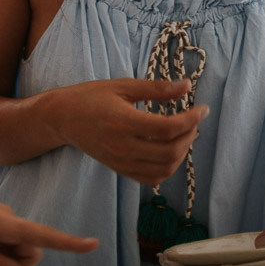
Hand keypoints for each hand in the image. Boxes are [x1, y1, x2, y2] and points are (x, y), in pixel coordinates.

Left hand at [0, 185, 97, 265]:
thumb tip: (24, 264)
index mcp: (4, 223)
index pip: (43, 235)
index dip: (69, 242)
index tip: (93, 244)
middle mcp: (7, 217)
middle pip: (29, 252)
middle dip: (14, 264)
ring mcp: (1, 219)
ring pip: (15, 251)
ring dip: (0, 259)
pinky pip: (3, 245)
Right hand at [48, 78, 206, 184]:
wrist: (62, 117)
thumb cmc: (90, 97)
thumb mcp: (122, 86)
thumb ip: (156, 89)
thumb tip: (187, 86)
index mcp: (123, 122)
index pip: (168, 128)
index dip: (191, 119)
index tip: (202, 109)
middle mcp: (122, 146)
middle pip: (170, 151)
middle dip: (189, 136)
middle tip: (193, 121)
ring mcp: (120, 161)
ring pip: (163, 169)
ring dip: (181, 154)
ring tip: (184, 135)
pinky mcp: (119, 169)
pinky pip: (150, 178)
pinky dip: (166, 169)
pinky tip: (169, 151)